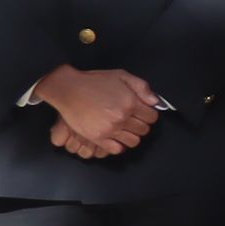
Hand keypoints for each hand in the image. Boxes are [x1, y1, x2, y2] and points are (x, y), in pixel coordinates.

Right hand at [31, 66, 158, 157]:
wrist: (68, 89)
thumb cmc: (94, 82)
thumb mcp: (122, 76)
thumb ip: (142, 88)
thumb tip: (156, 102)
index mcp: (130, 103)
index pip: (152, 117)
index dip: (149, 114)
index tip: (142, 113)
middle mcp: (122, 118)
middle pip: (144, 130)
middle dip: (141, 125)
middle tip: (132, 120)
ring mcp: (109, 129)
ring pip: (133, 141)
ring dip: (131, 136)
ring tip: (124, 129)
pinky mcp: (97, 137)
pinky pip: (116, 149)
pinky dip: (119, 145)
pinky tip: (115, 138)